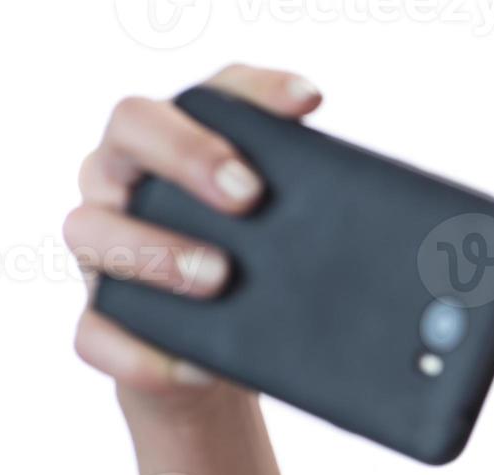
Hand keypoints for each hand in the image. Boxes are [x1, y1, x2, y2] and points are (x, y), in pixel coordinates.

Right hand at [62, 63, 322, 418]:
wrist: (218, 366)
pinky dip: (145, 352)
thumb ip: (317, 204)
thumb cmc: (258, 276)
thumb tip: (401, 228)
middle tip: (250, 195)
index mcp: (177, 142)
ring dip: (158, 252)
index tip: (309, 103)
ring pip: (92, 229)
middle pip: (131, 128)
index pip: (206, 91)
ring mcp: (101, 248)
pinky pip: (95, 334)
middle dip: (189, 155)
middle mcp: (125, 178)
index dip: (254, 90)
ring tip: (221, 276)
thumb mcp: (290, 234)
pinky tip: (198, 365)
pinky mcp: (99, 321)